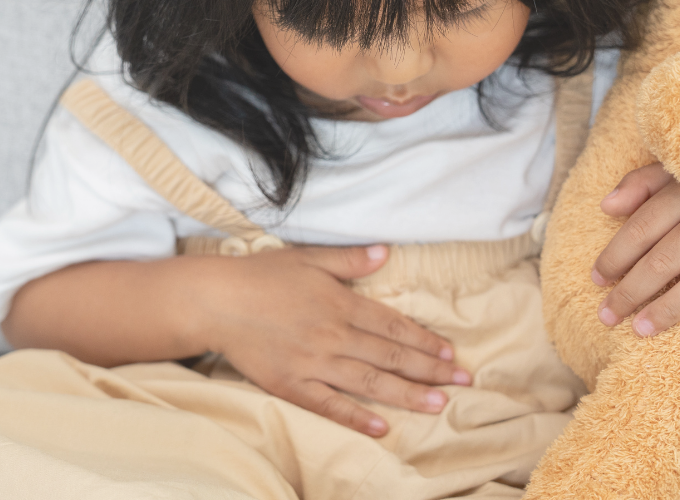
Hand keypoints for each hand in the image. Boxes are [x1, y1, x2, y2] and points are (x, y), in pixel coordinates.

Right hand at [195, 244, 472, 437]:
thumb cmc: (261, 276)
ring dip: (407, 394)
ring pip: (370, 382)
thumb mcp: (308, 258)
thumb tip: (386, 252)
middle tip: (464, 381)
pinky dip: (357, 418)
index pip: (394, 325)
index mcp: (340, 303)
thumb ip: (349, 259)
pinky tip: (382, 427)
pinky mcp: (291, 385)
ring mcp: (313, 364)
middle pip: (391, 355)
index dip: (426, 340)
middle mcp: (333, 336)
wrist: (215, 302)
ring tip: (439, 404)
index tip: (452, 353)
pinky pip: (330, 406)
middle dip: (431, 369)